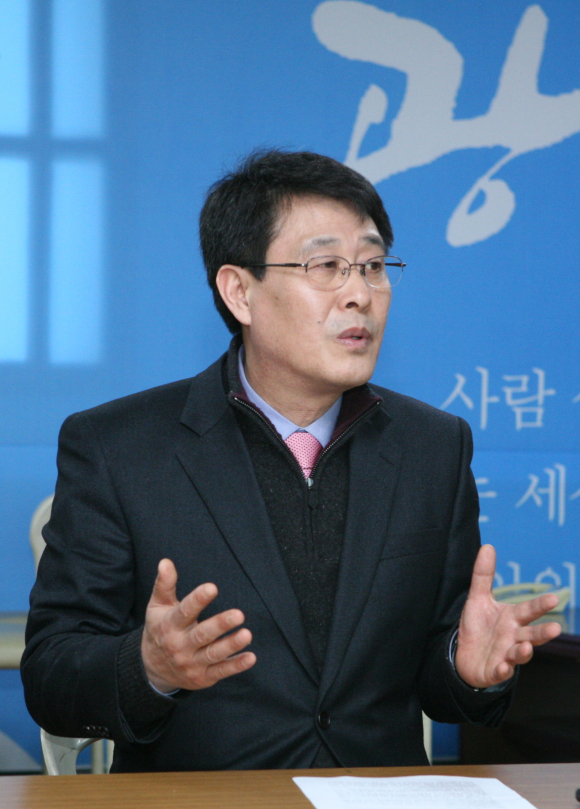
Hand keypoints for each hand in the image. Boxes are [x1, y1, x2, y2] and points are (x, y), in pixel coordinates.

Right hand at [141, 558, 255, 692]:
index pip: (184, 611)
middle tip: (239, 614)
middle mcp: (180, 646)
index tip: (212, 587)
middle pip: (202, 635)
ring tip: (247, 634)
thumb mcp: (157, 607)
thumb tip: (166, 562)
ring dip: (231, 645)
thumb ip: (164, 584)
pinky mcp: (203, 677)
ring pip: (213, 654)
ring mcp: (192, 663)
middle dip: (220, 625)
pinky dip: (236, 666)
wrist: (153, 670)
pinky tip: (251, 657)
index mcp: (170, 625)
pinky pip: (221, 671)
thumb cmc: (160, 629)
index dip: (198, 600)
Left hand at [455, 544, 561, 688]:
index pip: (528, 610)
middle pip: (531, 635)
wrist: (464, 654)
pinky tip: (504, 667)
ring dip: (524, 652)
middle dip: (543, 632)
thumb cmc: (478, 626)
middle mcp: (513, 637)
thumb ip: (483, 575)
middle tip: (555, 628)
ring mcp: (505, 655)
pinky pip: (501, 672)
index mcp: (512, 619)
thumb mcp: (478, 598)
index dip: (540, 605)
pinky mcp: (494, 671)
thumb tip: (488, 546)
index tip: (553, 598)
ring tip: (525, 648)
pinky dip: (503, 671)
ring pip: (519, 655)